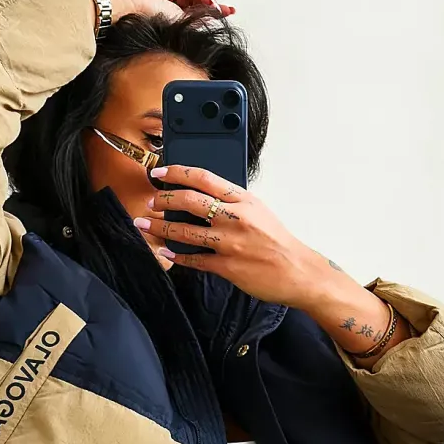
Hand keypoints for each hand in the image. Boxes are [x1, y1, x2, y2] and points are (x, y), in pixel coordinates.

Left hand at [136, 165, 317, 302]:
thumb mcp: (259, 211)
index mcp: (243, 200)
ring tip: (145, 224)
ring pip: (185, 231)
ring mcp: (230, 243)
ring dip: (160, 227)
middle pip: (190, 201)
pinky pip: (194, 259)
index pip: (204, 178)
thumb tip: (204, 197)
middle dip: (163, 199)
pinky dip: (177, 255)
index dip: (177, 173)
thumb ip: (233, 203)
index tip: (159, 172)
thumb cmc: (279, 242)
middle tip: (150, 201)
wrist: (298, 271)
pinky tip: (166, 251)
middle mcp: (235, 218)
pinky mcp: (227, 266)